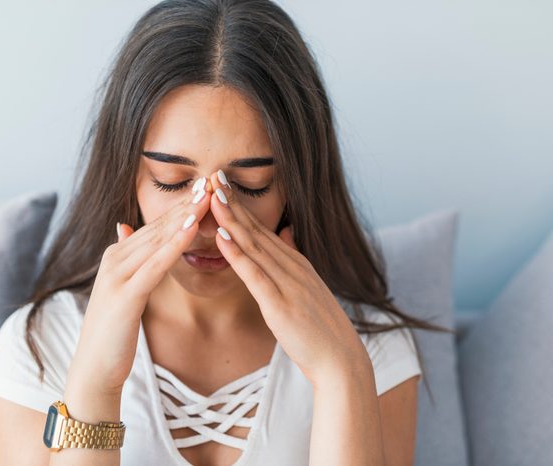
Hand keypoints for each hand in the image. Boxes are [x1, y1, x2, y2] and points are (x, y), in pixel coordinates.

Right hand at [65, 185, 210, 396]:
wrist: (94, 368)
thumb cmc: (114, 331)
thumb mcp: (121, 288)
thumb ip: (126, 257)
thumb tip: (123, 227)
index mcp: (118, 256)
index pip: (155, 226)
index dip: (181, 206)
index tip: (204, 186)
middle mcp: (115, 259)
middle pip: (158, 226)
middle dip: (186, 203)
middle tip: (211, 179)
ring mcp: (117, 275)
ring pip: (158, 239)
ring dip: (184, 215)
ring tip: (207, 195)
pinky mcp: (125, 295)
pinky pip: (156, 264)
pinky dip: (175, 244)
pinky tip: (193, 228)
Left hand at [207, 171, 370, 386]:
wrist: (340, 359)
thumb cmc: (320, 328)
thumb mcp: (309, 286)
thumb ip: (294, 258)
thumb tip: (285, 231)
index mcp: (296, 263)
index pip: (262, 229)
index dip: (240, 205)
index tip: (222, 183)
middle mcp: (292, 267)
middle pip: (256, 230)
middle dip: (233, 202)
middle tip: (213, 174)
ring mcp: (287, 284)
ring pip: (253, 246)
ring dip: (231, 219)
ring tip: (212, 195)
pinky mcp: (280, 305)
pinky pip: (255, 275)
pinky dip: (237, 254)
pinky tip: (221, 236)